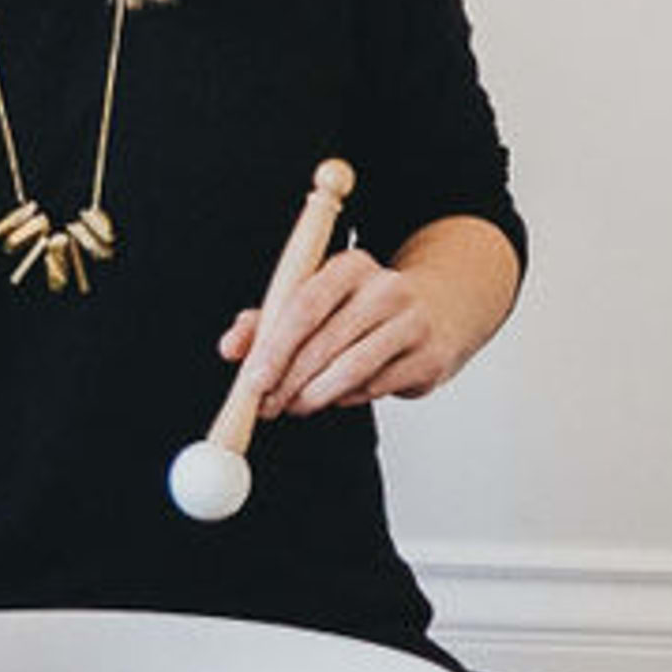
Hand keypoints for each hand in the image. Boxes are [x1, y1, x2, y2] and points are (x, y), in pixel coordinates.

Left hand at [219, 248, 463, 425]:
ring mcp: (413, 323)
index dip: (275, 346)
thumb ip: (268, 321)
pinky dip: (348, 398)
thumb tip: (231, 348)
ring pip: (353, 369)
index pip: (306, 304)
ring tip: (296, 406)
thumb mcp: (317, 301)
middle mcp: (386, 288)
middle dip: (289, 381)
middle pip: (326, 341)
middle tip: (267, 405)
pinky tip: (336, 397)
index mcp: (351, 265)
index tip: (253, 379)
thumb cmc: (363, 309)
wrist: (440, 309)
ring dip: (316, 396)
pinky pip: (378, 387)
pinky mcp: (431, 357)